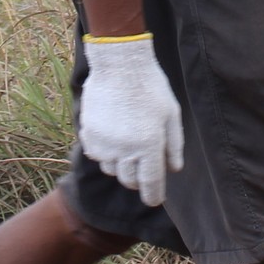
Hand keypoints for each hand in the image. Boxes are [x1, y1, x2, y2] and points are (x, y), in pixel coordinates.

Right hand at [79, 36, 184, 206]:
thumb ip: (174, 145)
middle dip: (138, 178)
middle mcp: (124, 150)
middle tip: (143, 164)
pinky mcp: (89, 134)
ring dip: (121, 164)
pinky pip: (96, 155)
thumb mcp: (171, 114)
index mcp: (149, 145)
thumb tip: (174, 169)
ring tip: (127, 144)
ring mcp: (104, 143)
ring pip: (112, 169)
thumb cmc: (150, 86)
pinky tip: (112, 136)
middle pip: (129, 181)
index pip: (151, 183)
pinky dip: (104, 152)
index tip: (155, 200)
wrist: (119, 63)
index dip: (154, 196)